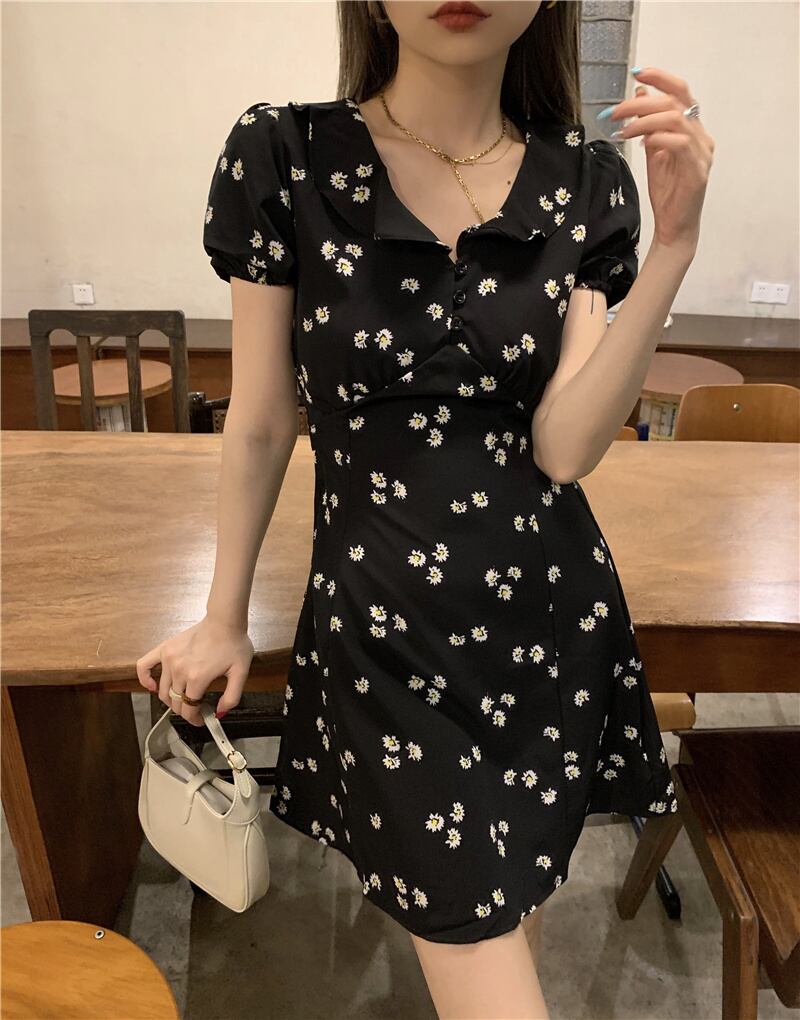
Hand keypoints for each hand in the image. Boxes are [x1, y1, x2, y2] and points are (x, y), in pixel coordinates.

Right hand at [136, 616, 254, 726]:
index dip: (195, 719)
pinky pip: (144, 666)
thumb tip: (219, 713)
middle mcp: (180, 670)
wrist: (224, 621)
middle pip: (175, 702)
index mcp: (197, 678)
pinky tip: (153, 686)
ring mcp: (169, 659)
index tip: (201, 720)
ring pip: (163, 691)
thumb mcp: (241, 673)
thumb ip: (232, 697)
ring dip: (172, 700)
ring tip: (183, 700)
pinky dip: (144, 679)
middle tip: (195, 711)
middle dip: (185, 711)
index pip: (189, 709)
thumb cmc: (233, 644)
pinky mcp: (164, 649)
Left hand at [608, 67, 714, 251]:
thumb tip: (639, 95)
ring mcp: (702, 153)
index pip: (681, 93)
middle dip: (641, 103)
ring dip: (643, 121)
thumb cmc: (668, 192)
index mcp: (692, 130)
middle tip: (614, 111)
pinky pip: (679, 143)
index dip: (661, 78)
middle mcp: (701, 137)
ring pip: (676, 119)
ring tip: (622, 131)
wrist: (675, 226)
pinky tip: (642, 144)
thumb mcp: (653, 152)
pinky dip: (658, 138)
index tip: (637, 72)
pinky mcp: (697, 170)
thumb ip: (648, 125)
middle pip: (675, 102)